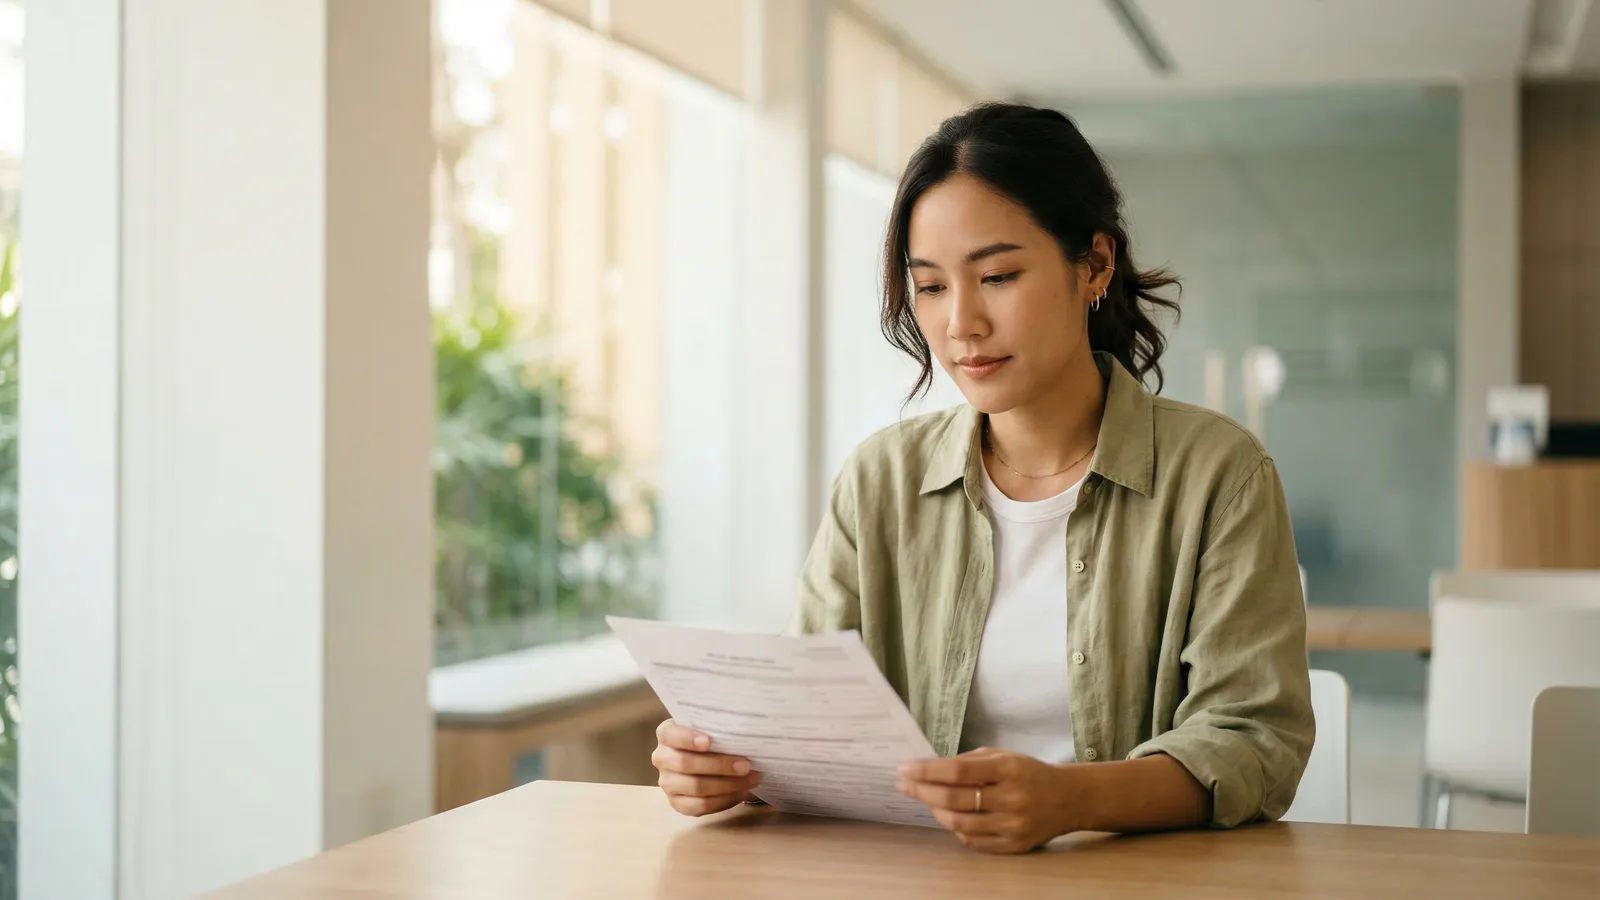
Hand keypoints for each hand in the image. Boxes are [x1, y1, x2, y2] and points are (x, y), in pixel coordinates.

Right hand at [651, 719, 762, 816]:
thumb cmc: (712, 738)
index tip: (708, 741)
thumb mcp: (711, 727)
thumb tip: (744, 733)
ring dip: (728, 784)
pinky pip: (701, 806)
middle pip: (685, 764)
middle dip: (719, 765)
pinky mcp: (677, 803)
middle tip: (745, 765)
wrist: (709, 761)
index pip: (670, 734)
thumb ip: (719, 727)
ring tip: (751, 778)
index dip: (687, 738)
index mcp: (666, 734)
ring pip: (696, 787)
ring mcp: (667, 783)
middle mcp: (662, 758)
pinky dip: (724, 800)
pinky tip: (741, 792)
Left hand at [898, 747, 1079, 853]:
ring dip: (935, 810)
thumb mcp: (1003, 756)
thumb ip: (968, 762)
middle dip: (922, 791)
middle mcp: (1012, 798)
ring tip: (926, 799)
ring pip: (959, 823)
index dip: (927, 771)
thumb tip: (928, 770)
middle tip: (904, 784)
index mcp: (1008, 769)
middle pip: (954, 799)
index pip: (958, 771)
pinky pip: (972, 840)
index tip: (905, 768)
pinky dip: (955, 827)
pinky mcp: (1013, 846)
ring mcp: (1013, 826)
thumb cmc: (1029, 773)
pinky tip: (948, 815)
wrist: (1069, 799)